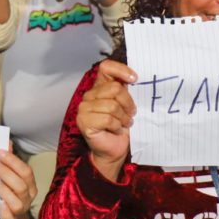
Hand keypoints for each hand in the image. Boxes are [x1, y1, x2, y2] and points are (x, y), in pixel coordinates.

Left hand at [0, 146, 35, 218]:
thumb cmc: (8, 195)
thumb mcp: (10, 178)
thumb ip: (9, 162)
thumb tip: (7, 143)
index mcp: (29, 186)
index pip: (26, 171)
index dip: (12, 161)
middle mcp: (27, 199)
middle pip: (21, 185)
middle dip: (6, 172)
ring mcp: (19, 213)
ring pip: (17, 203)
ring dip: (6, 191)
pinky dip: (5, 214)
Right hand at [76, 60, 137, 180]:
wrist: (114, 150)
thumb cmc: (121, 127)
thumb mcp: (126, 105)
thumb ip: (126, 90)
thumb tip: (134, 77)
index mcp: (100, 87)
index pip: (106, 68)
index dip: (121, 70)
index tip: (134, 79)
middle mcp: (89, 95)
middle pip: (115, 88)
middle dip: (128, 103)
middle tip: (130, 114)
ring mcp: (84, 108)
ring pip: (112, 105)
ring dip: (123, 117)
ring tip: (123, 123)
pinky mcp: (84, 121)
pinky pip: (108, 119)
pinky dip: (116, 126)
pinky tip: (115, 129)